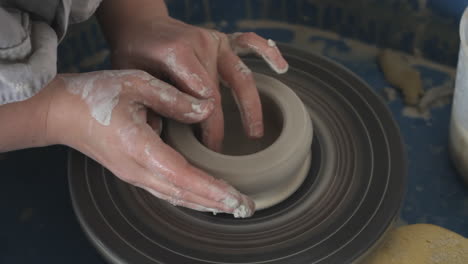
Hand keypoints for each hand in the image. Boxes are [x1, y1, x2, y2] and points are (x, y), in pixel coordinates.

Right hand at [45, 70, 253, 216]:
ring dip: (205, 203)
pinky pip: (166, 190)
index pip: (184, 177)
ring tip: (231, 206)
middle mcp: (137, 170)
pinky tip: (203, 197)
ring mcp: (134, 175)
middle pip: (184, 194)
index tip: (238, 199)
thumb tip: (207, 109)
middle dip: (217, 203)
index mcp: (139, 148)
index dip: (213, 190)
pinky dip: (189, 196)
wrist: (61, 112)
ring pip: (175, 196)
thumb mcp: (136, 84)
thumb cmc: (95, 95)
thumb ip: (174, 98)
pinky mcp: (133, 172)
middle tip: (247, 208)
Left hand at [98, 2, 288, 150]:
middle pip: (220, 93)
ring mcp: (215, 41)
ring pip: (242, 76)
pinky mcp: (224, 39)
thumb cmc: (134, 51)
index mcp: (178, 52)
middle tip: (221, 153)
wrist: (141, 24)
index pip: (201, 97)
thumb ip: (147, 102)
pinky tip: (281, 68)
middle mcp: (202, 44)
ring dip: (250, 106)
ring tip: (254, 134)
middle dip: (221, 126)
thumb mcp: (130, 75)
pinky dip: (268, 53)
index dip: (206, 126)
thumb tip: (159, 137)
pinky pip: (250, 43)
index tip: (207, 149)